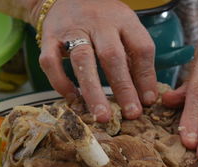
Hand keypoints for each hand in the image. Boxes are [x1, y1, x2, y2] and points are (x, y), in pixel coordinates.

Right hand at [38, 0, 158, 121]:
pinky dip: (61, 83)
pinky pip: (51, 62)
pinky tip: (73, 99)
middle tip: (131, 114)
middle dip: (123, 88)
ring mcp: (72, 30)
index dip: (146, 76)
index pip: (140, 47)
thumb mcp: (123, 29)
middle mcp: (98, 23)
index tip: (148, 101)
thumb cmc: (101, 20)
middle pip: (112, 56)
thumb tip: (146, 97)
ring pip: (82, 60)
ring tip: (102, 116)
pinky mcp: (49, 38)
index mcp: (122, 20)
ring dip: (93, 91)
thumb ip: (134, 57)